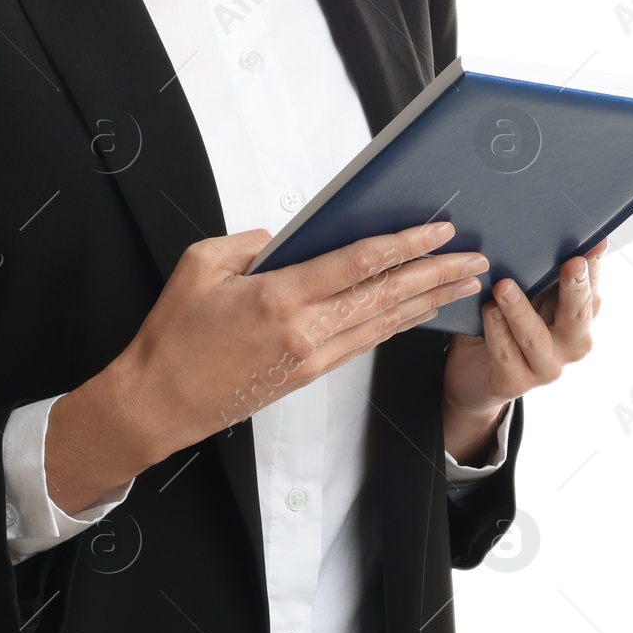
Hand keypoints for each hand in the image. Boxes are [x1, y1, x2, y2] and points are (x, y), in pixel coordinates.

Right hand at [47, 222, 486, 513]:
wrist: (158, 403)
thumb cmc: (173, 334)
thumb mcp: (201, 264)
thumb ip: (251, 243)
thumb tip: (287, 239)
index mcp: (281, 297)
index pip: (359, 263)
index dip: (404, 244)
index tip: (438, 230)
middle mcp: (306, 330)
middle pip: (386, 295)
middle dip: (435, 274)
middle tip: (474, 257)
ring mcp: (312, 358)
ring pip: (383, 323)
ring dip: (427, 301)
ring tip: (463, 283)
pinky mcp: (308, 375)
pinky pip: (363, 343)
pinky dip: (396, 324)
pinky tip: (417, 311)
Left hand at [441, 238, 607, 464]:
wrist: (475, 373)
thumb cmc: (507, 322)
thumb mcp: (527, 294)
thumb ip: (542, 271)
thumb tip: (553, 228)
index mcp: (578, 318)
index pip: (591, 290)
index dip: (594, 267)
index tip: (594, 243)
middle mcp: (570, 344)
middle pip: (578, 316)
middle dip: (575, 289)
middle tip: (572, 263)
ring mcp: (545, 367)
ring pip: (536, 337)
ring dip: (521, 309)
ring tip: (505, 286)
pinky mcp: (515, 382)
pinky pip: (507, 355)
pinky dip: (497, 330)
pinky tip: (488, 311)